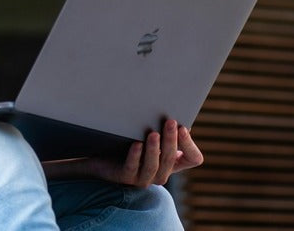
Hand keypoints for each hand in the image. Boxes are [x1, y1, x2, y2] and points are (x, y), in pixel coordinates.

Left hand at [86, 120, 203, 187]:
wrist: (101, 158)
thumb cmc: (129, 143)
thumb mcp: (149, 136)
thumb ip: (163, 129)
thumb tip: (177, 114)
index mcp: (171, 162)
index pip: (193, 158)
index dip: (189, 144)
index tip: (183, 126)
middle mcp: (161, 173)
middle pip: (171, 159)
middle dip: (171, 139)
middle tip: (170, 122)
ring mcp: (144, 178)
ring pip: (154, 165)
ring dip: (154, 148)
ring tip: (153, 133)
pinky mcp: (125, 178)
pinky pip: (132, 168)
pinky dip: (135, 156)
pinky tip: (136, 144)